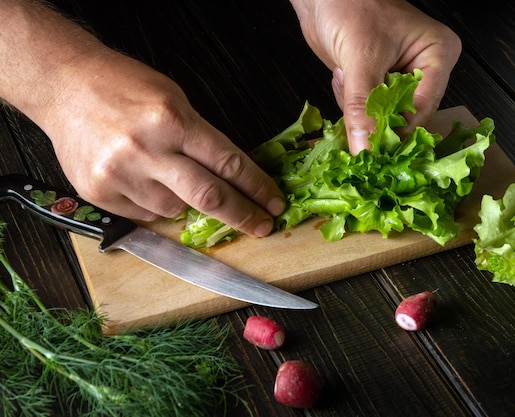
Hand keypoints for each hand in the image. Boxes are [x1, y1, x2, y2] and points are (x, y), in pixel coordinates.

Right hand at [42, 50, 284, 235]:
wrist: (63, 85)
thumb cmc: (123, 86)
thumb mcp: (173, 99)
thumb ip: (200, 139)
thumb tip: (229, 178)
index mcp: (172, 120)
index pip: (229, 163)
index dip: (257, 187)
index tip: (274, 203)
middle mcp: (147, 150)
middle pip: (209, 196)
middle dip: (243, 215)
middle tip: (263, 226)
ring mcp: (121, 174)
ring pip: (175, 210)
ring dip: (185, 201)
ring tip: (167, 173)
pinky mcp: (99, 193)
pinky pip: (144, 214)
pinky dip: (154, 204)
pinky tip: (143, 179)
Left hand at [290, 0, 461, 153]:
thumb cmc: (350, 6)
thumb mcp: (361, 57)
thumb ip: (363, 106)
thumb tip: (365, 148)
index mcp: (438, 56)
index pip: (423, 108)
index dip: (398, 132)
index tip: (374, 151)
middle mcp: (424, 70)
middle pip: (405, 118)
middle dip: (375, 118)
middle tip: (353, 117)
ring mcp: (400, 78)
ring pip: (383, 118)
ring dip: (358, 107)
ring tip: (345, 74)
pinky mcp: (377, 84)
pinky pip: (367, 112)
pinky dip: (350, 103)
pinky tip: (342, 75)